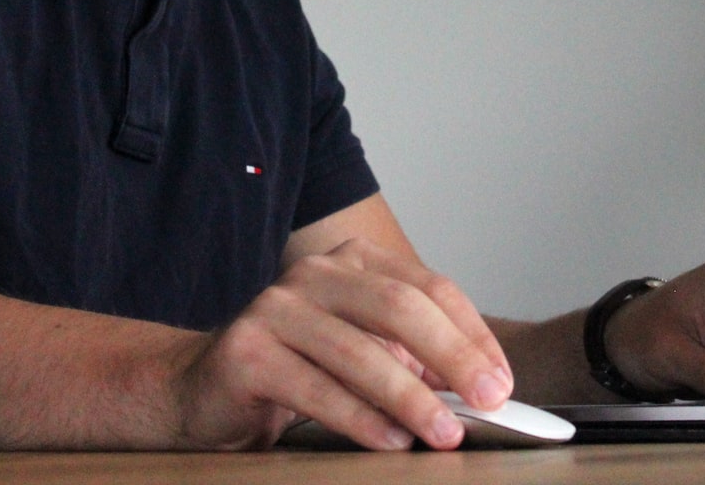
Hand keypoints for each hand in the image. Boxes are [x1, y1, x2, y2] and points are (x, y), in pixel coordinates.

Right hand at [165, 238, 512, 451]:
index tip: (502, 381)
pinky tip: (391, 441)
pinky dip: (361, 419)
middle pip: (400, 307)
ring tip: (445, 432)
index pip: (428, 288)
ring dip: (412, 398)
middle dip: (454, 357)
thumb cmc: (297, 370)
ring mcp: (275, 307)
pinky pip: (317, 388)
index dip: (472, 334)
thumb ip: (411, 357)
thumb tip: (479, 385)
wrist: (202, 389)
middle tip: (490, 400)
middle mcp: (313, 273)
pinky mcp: (246, 351)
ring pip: (361, 351)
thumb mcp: (362, 352)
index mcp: (351, 262)